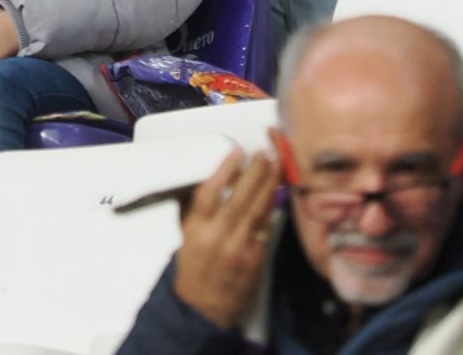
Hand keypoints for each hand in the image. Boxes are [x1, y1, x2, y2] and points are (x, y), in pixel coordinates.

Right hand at [171, 149, 277, 329]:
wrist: (201, 308)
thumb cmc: (193, 268)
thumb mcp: (185, 235)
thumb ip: (194, 207)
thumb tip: (207, 177)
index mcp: (196, 228)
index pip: (210, 192)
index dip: (225, 169)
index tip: (237, 152)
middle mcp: (217, 236)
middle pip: (240, 197)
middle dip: (255, 171)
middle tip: (264, 153)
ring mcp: (239, 248)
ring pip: (258, 210)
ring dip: (269, 185)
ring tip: (276, 165)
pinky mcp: (255, 259)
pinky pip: (266, 229)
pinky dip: (271, 210)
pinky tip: (277, 194)